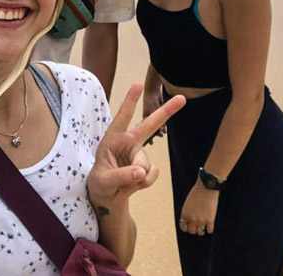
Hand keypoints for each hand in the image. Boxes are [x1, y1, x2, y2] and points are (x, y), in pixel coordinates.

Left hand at [87, 82, 185, 209]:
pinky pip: (152, 173)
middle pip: (150, 125)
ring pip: (145, 164)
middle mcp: (129, 142)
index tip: (138, 84)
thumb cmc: (100, 183)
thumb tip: (141, 172)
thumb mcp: (103, 181)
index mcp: (113, 138)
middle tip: (182, 98)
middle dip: (167, 111)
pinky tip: (135, 184)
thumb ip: (121, 176)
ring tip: (123, 183)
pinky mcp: (147, 166)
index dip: (130, 101)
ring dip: (137, 177)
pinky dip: (145, 182)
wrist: (108, 197)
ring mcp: (139, 154)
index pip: (122, 117)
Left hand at [178, 182, 219, 235]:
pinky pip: (209, 231)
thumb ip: (188, 213)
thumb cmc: (196, 193)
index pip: (183, 227)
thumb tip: (190, 221)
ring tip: (204, 226)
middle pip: (192, 232)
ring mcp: (201, 221)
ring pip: (200, 233)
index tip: (190, 226)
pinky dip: (210, 229)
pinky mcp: (210, 220)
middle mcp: (192, 219)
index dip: (187, 227)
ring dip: (202, 230)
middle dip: (194, 229)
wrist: (206, 188)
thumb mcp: (188, 203)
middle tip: (197, 225)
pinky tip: (210, 225)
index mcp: (185, 214)